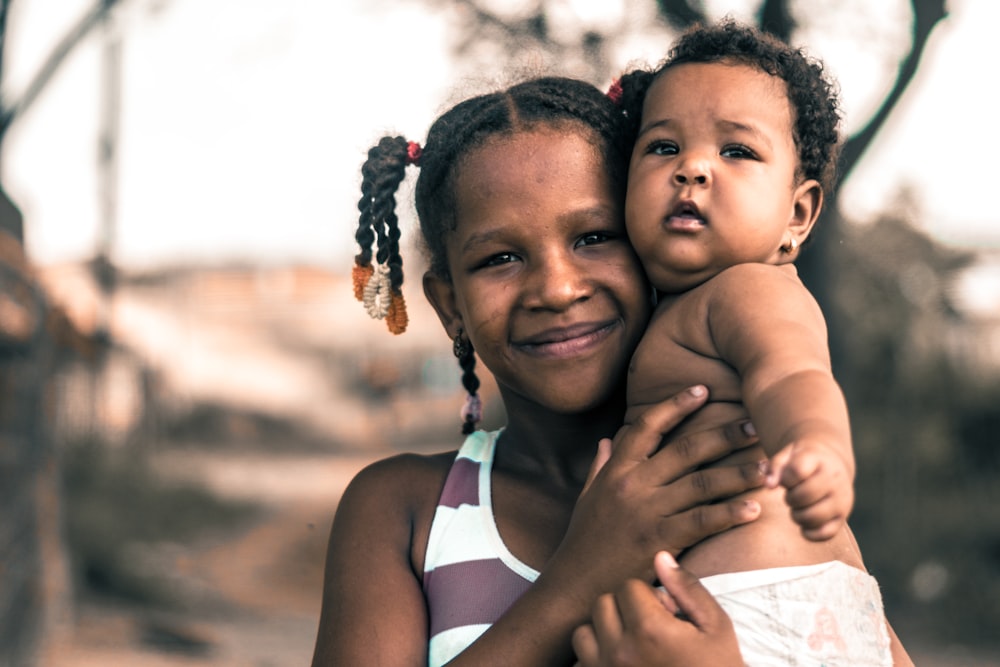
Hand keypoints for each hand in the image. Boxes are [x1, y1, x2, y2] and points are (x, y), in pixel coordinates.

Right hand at [545, 387, 763, 606]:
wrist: (574, 586)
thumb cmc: (584, 543)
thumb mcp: (586, 498)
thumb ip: (600, 467)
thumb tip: (606, 440)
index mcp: (617, 471)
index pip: (646, 427)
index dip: (675, 406)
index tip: (702, 390)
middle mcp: (632, 485)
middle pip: (685, 450)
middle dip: (724, 435)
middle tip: (756, 425)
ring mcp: (645, 512)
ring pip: (701, 484)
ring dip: (738, 473)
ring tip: (769, 467)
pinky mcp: (658, 540)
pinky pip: (701, 522)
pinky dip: (729, 513)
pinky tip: (754, 508)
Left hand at [572, 551, 743, 666]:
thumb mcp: (715, 628)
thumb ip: (687, 589)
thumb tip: (660, 557)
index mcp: (650, 630)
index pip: (628, 586)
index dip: (649, 595)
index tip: (667, 614)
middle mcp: (620, 652)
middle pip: (603, 604)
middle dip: (625, 608)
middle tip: (650, 627)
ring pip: (584, 632)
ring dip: (604, 632)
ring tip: (632, 644)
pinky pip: (580, 662)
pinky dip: (594, 658)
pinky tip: (622, 662)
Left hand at [766, 439, 853, 540]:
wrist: (833, 464)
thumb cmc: (804, 461)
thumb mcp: (788, 455)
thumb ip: (775, 467)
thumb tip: (769, 485)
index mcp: (820, 460)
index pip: (797, 471)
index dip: (784, 479)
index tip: (786, 480)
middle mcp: (835, 480)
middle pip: (803, 496)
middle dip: (790, 498)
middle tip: (791, 495)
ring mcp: (842, 500)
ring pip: (813, 517)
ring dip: (797, 516)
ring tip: (798, 506)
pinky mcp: (842, 518)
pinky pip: (824, 534)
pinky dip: (809, 532)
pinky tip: (805, 522)